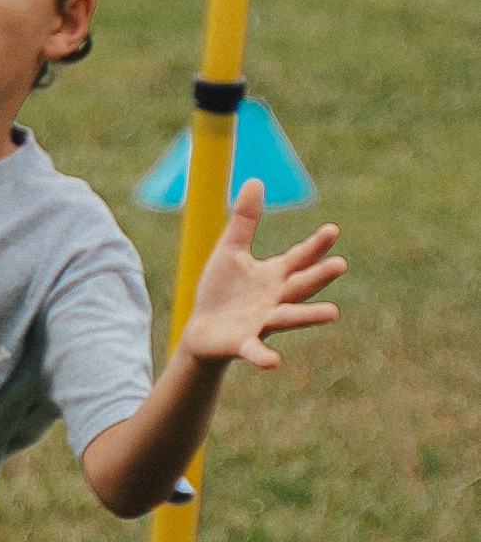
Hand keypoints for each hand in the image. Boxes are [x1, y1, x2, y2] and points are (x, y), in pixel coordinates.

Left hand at [181, 179, 344, 371]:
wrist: (202, 331)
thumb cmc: (221, 291)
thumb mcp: (230, 251)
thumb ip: (244, 220)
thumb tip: (255, 179)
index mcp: (274, 275)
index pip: (299, 258)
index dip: (314, 246)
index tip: (332, 230)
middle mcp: (275, 299)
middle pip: (300, 286)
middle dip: (318, 276)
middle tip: (339, 264)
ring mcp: (261, 323)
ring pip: (288, 318)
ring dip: (309, 316)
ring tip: (333, 313)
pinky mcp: (243, 344)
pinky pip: (256, 350)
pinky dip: (263, 355)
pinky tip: (274, 362)